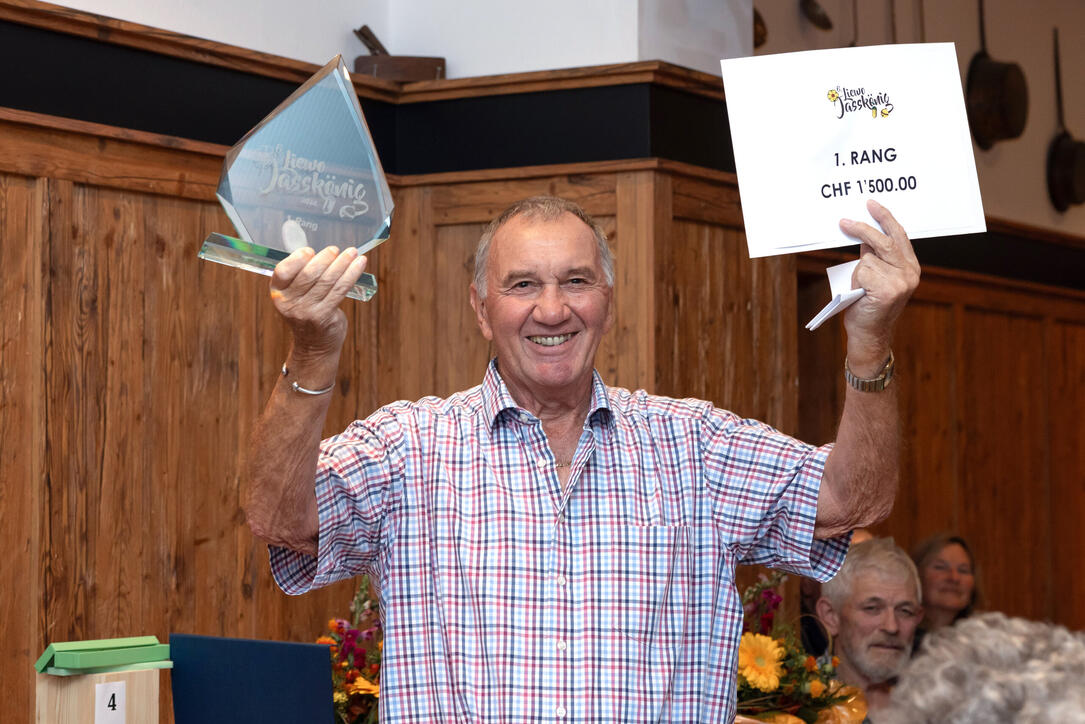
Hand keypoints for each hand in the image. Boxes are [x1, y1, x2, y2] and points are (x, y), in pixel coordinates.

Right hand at [269, 245, 368, 354]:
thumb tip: (324, 251)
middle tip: (336, 249)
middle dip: (325, 258)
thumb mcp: (295, 295)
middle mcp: (289, 303)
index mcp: (278, 293)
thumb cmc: (307, 312)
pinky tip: (360, 263)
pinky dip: (352, 274)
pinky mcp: (324, 316)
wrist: (314, 345)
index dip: (297, 258)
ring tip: (352, 253)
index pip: (282, 271)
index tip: (310, 250)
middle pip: (308, 274)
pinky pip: (340, 290)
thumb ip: (301, 275)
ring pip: (327, 281)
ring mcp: (306, 311)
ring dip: (342, 263)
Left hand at [839, 200, 920, 374]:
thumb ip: (876, 258)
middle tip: (844, 222)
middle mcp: (910, 273)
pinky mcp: (887, 290)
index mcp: (910, 267)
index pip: (899, 235)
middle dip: (862, 229)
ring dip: (858, 270)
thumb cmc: (868, 305)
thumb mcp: (876, 277)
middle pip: (884, 241)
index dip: (885, 219)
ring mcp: (900, 281)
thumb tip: (863, 236)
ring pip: (868, 258)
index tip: (871, 204)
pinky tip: (860, 294)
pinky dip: (856, 280)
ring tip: (860, 288)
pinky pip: (863, 271)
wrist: (869, 334)